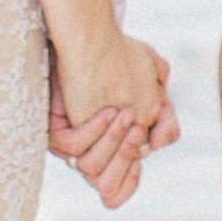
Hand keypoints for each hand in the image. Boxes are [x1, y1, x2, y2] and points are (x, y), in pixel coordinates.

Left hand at [48, 37, 178, 212]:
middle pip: (104, 180)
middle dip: (124, 156)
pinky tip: (106, 110)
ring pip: (90, 165)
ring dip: (111, 141)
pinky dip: (93, 131)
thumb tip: (158, 144)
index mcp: (113, 146)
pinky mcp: (57, 130)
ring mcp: (73, 141)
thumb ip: (164, 115)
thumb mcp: (153, 84)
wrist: (89, 38)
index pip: (119, 182)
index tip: (148, 151)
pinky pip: (74, 145)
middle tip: (137, 126)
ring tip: (123, 113)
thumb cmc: (122, 58)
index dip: (129, 181)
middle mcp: (90, 149)